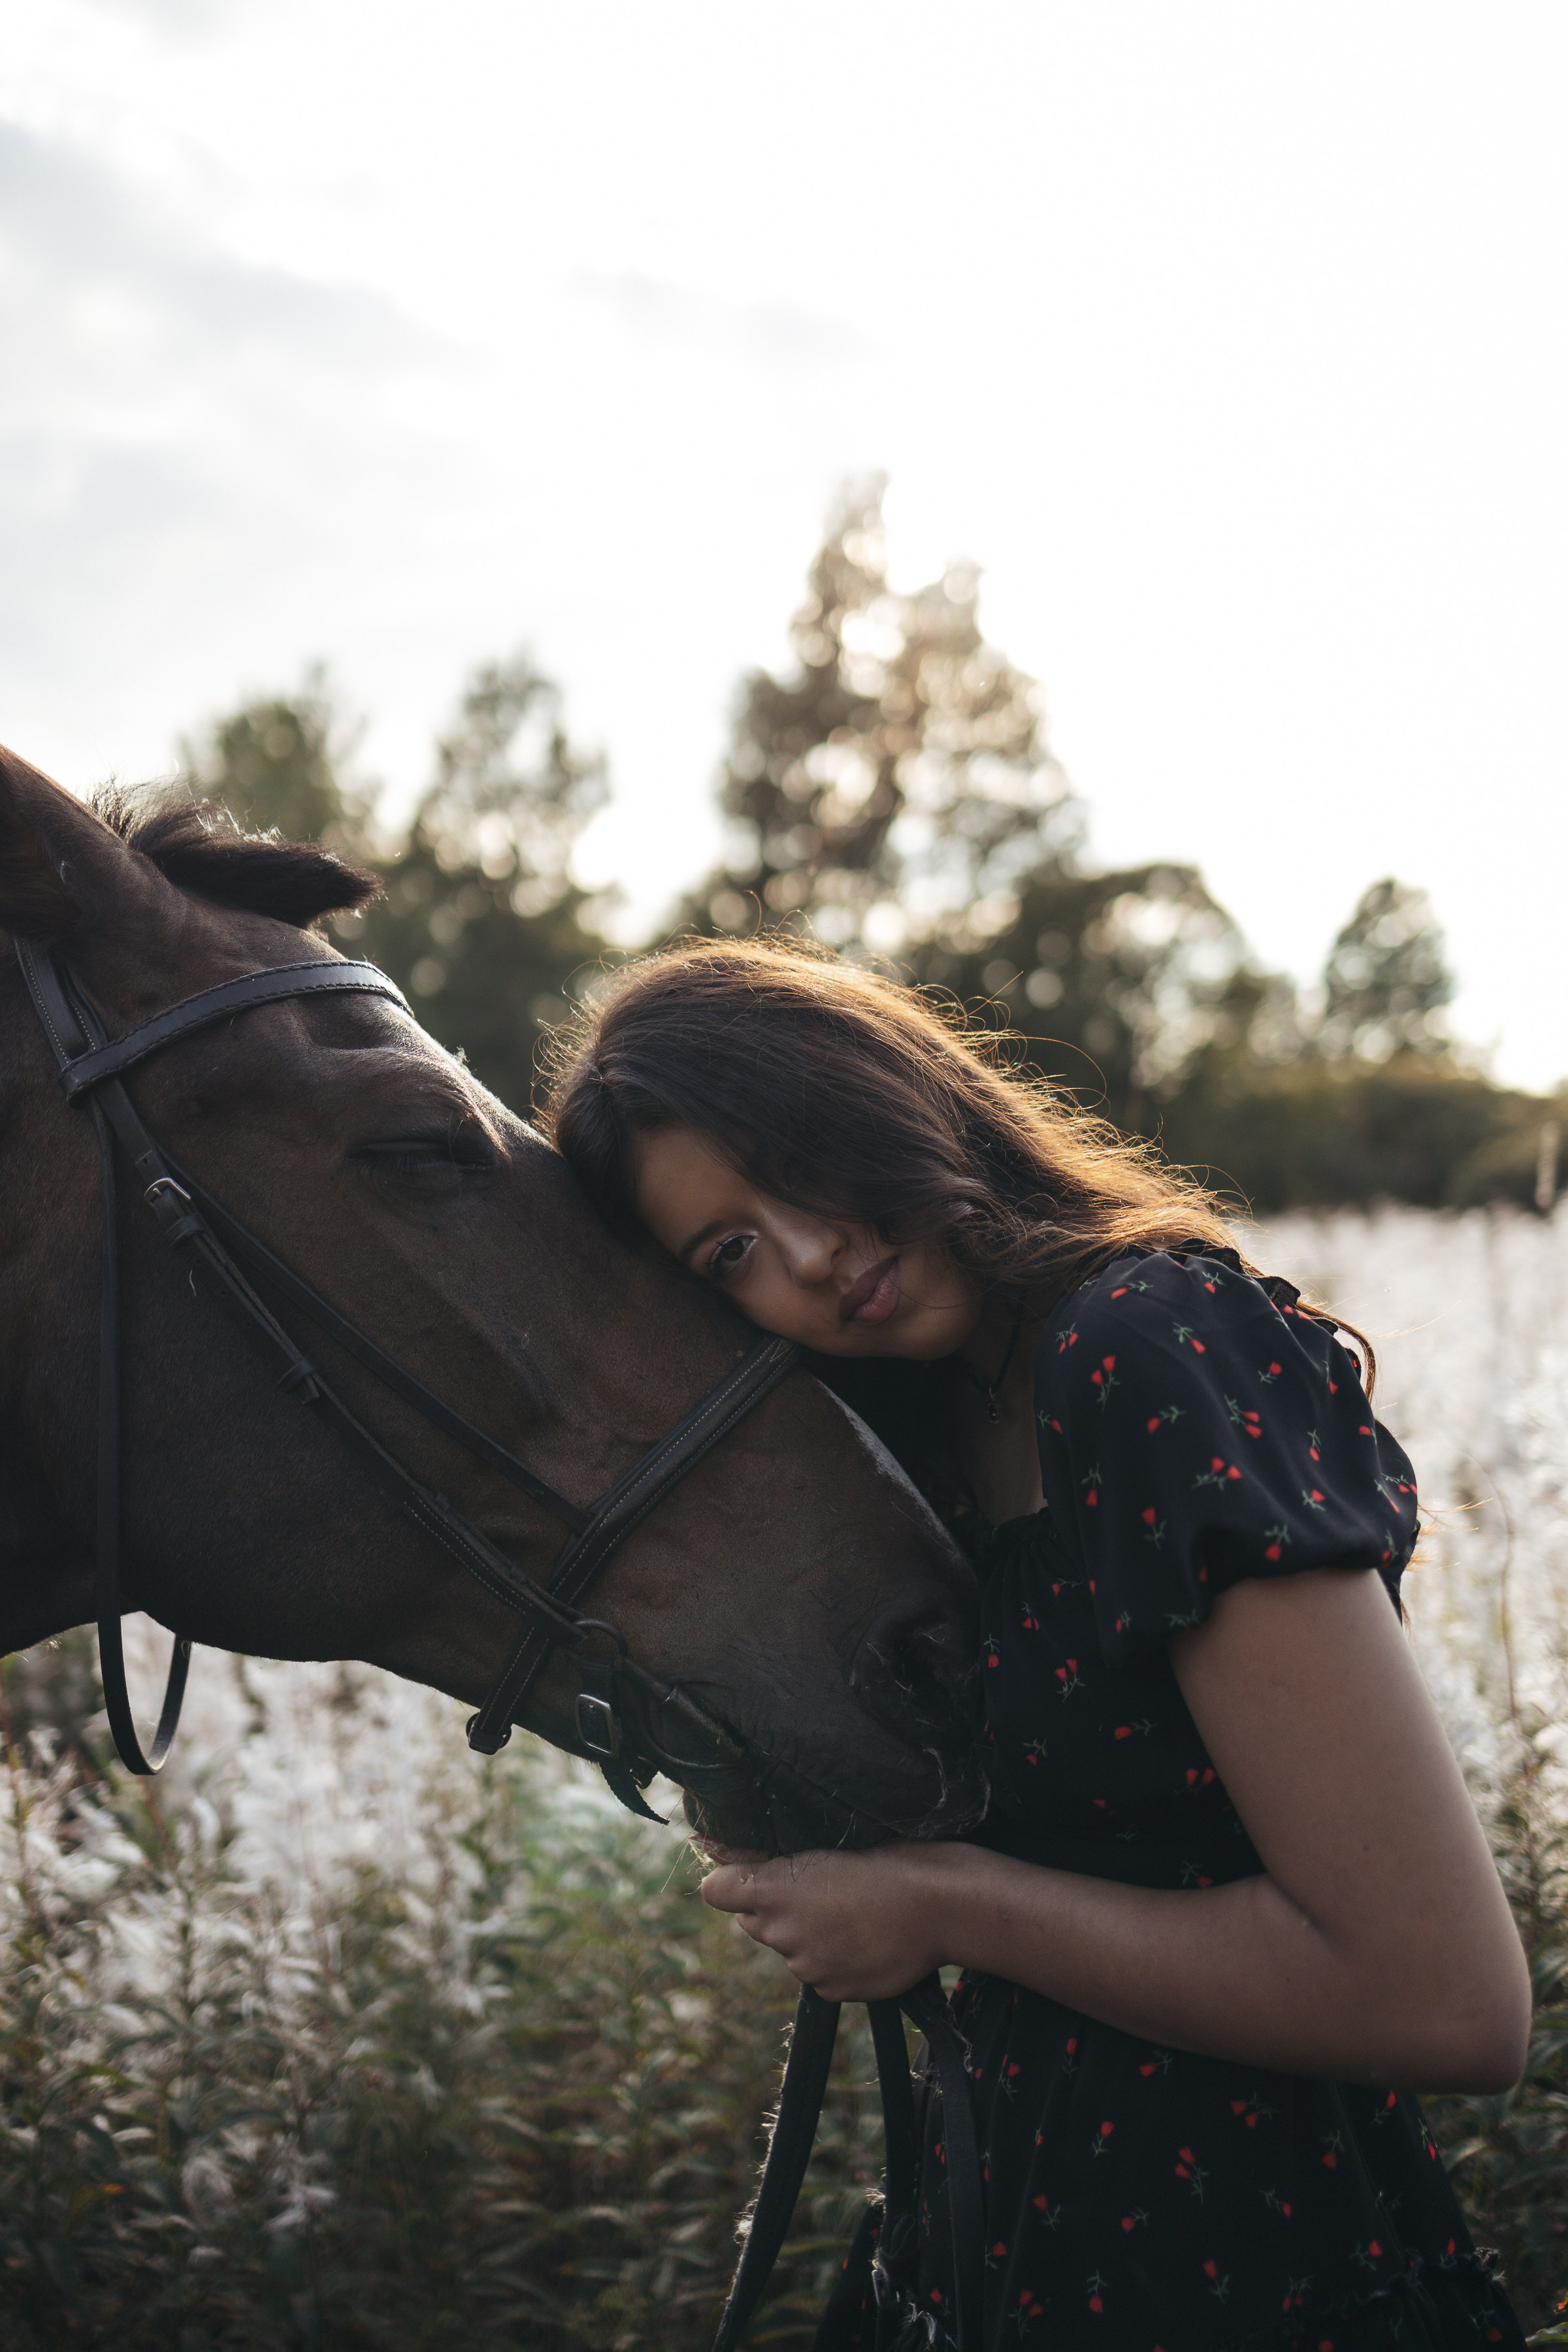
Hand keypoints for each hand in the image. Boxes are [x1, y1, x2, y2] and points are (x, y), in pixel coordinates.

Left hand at [699, 1841, 960, 2001]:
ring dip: (806, 1932)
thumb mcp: (831, 1838)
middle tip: (815, 1887)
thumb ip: (776, 1854)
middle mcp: (781, 1931)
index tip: (752, 1870)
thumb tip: (730, 1849)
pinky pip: (818, 1973)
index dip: (732, 1879)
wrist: (942, 1905)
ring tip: (852, 1910)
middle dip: (771, 1906)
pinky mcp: (831, 1989)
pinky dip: (833, 1958)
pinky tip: (865, 1937)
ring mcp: (806, 1965)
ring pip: (789, 1947)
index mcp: (774, 1887)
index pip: (717, 1890)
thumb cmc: (891, 1857)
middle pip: (751, 1920)